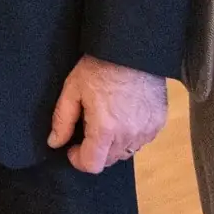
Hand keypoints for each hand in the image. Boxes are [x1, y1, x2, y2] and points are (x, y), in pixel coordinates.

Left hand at [47, 56, 167, 173]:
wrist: (131, 49)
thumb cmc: (100, 66)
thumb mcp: (72, 90)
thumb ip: (62, 120)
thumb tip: (55, 142)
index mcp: (106, 129)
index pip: (92, 165)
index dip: (78, 159)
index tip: (72, 146)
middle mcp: (129, 134)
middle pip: (108, 160)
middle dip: (94, 151)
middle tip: (88, 129)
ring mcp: (147, 129)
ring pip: (125, 152)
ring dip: (113, 145)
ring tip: (106, 121)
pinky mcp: (158, 122)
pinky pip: (141, 140)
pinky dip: (130, 135)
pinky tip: (123, 117)